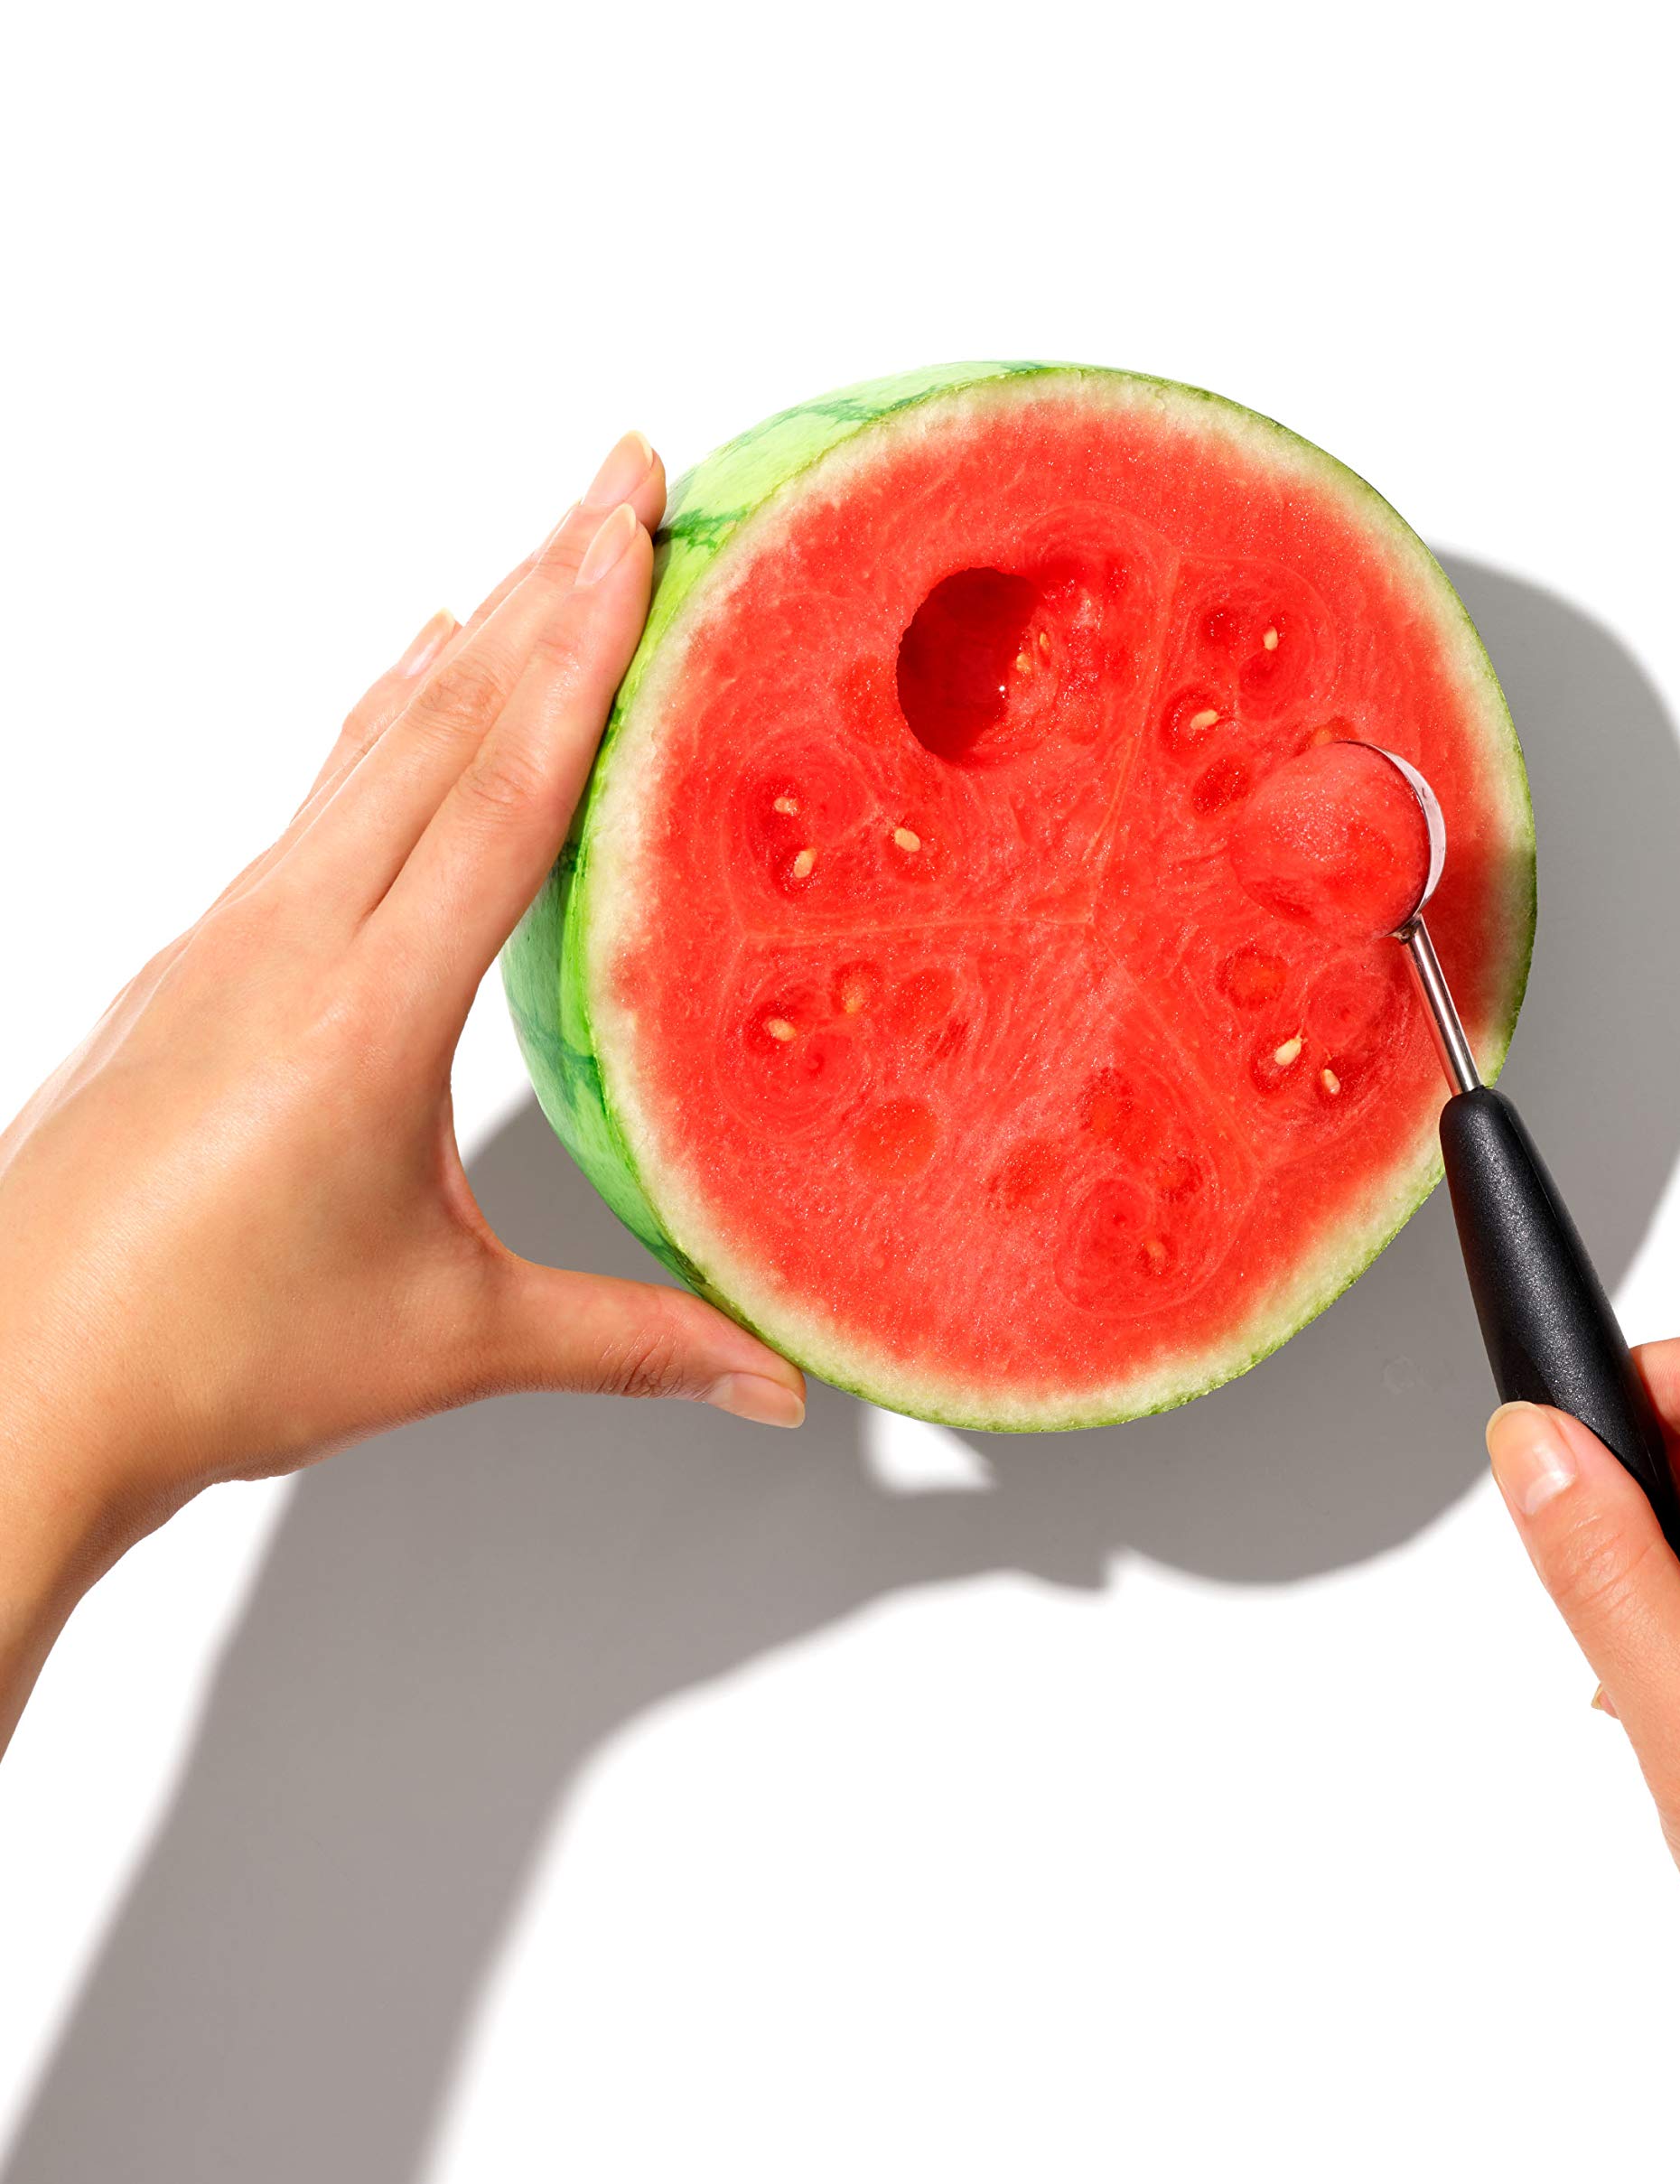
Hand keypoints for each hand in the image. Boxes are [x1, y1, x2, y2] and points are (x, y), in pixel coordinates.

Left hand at [0, 433, 806, 1736]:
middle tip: (618, 476)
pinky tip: (412, 677)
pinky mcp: (208, 956)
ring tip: (546, 550)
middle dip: (541, 584)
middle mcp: (289, 940)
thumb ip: (632, 1340)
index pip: (499, 797)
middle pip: (440, 724)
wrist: (8, 1383)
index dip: (578, 658)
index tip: (630, 540)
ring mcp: (235, 936)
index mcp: (363, 1014)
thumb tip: (774, 1375)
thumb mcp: (449, 1341)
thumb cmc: (205, 1355)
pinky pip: (319, 796)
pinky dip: (388, 715)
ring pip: (371, 745)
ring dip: (473, 637)